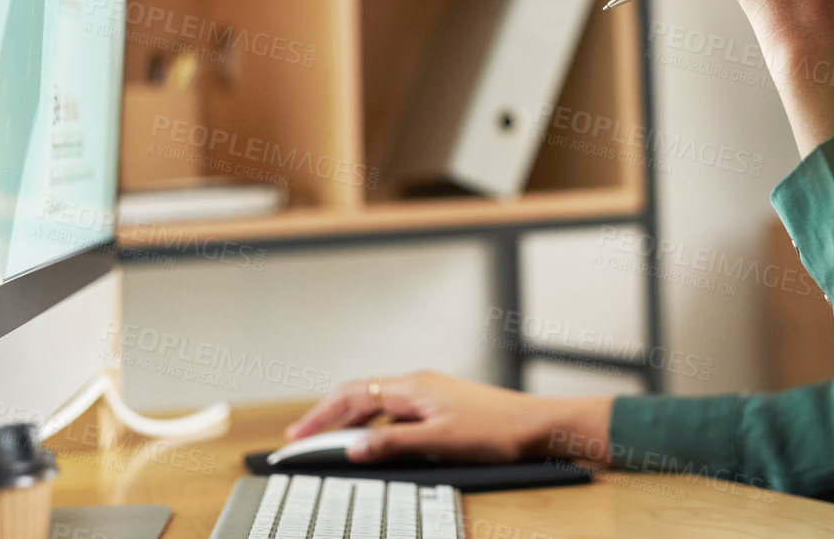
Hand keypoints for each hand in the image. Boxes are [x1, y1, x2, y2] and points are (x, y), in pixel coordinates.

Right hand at [285, 370, 612, 463]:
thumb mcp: (439, 442)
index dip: (320, 416)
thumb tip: (354, 447)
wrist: (537, 425)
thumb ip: (393, 444)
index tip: (296, 437)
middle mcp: (418, 385)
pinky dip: (374, 427)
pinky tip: (372, 444)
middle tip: (302, 442)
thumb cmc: (496, 431)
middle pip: (360, 396)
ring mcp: (430, 395)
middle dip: (328, 418)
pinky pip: (395, 413)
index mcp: (413, 386)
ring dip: (350, 423)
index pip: (352, 395)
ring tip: (329, 445)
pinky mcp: (441, 407)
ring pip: (377, 405)